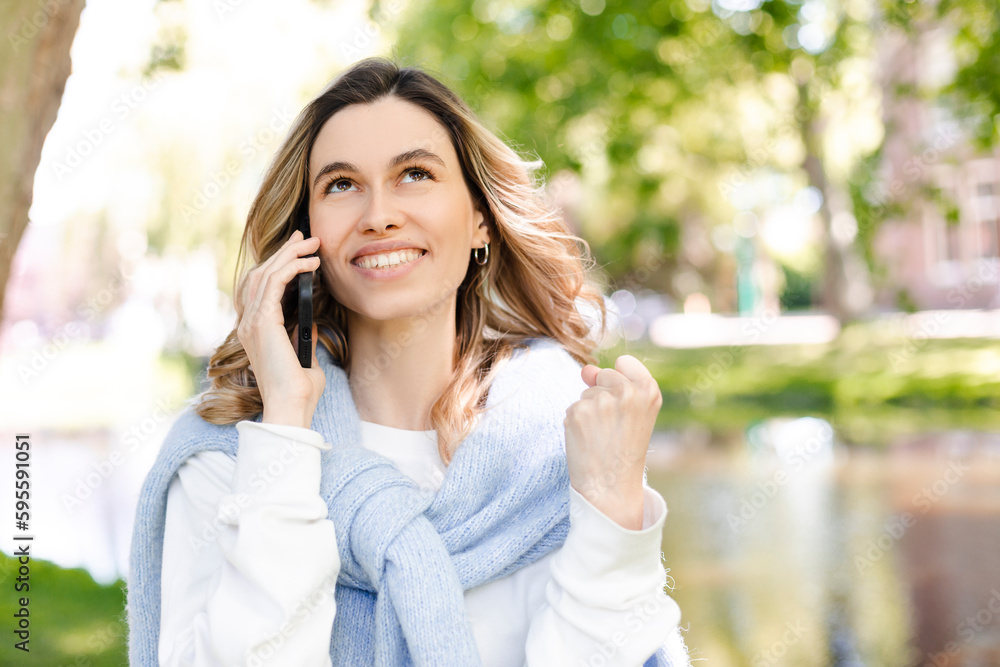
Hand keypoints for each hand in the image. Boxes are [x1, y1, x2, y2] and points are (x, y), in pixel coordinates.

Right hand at [236, 229, 324, 428]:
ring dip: (288, 254)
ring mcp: (251, 322)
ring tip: (311, 243)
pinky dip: (291, 268)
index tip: (298, 251)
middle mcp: (248, 323)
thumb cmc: (300, 391)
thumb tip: (310, 322)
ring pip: (265, 273)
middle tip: (306, 237)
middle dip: (283, 252)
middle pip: (260, 274)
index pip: (260, 288)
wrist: (291, 407)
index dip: (277, 265)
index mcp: (255, 331)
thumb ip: (303, 337)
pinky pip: (274, 283)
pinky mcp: (262, 322)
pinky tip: (310, 263)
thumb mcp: (305, 357)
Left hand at [563, 355, 662, 529]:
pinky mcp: (578, 411)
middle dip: (603, 394)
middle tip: (613, 426)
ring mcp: (601, 401)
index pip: (625, 362)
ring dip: (590, 410)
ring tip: (601, 436)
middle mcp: (626, 392)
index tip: (624, 402)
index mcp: (649, 391)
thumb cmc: (624, 450)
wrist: (610, 485)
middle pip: (603, 374)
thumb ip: (615, 384)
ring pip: (586, 392)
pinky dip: (576, 422)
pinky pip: (573, 406)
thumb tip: (585, 370)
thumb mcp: (634, 414)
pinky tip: (587, 439)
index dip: (620, 379)